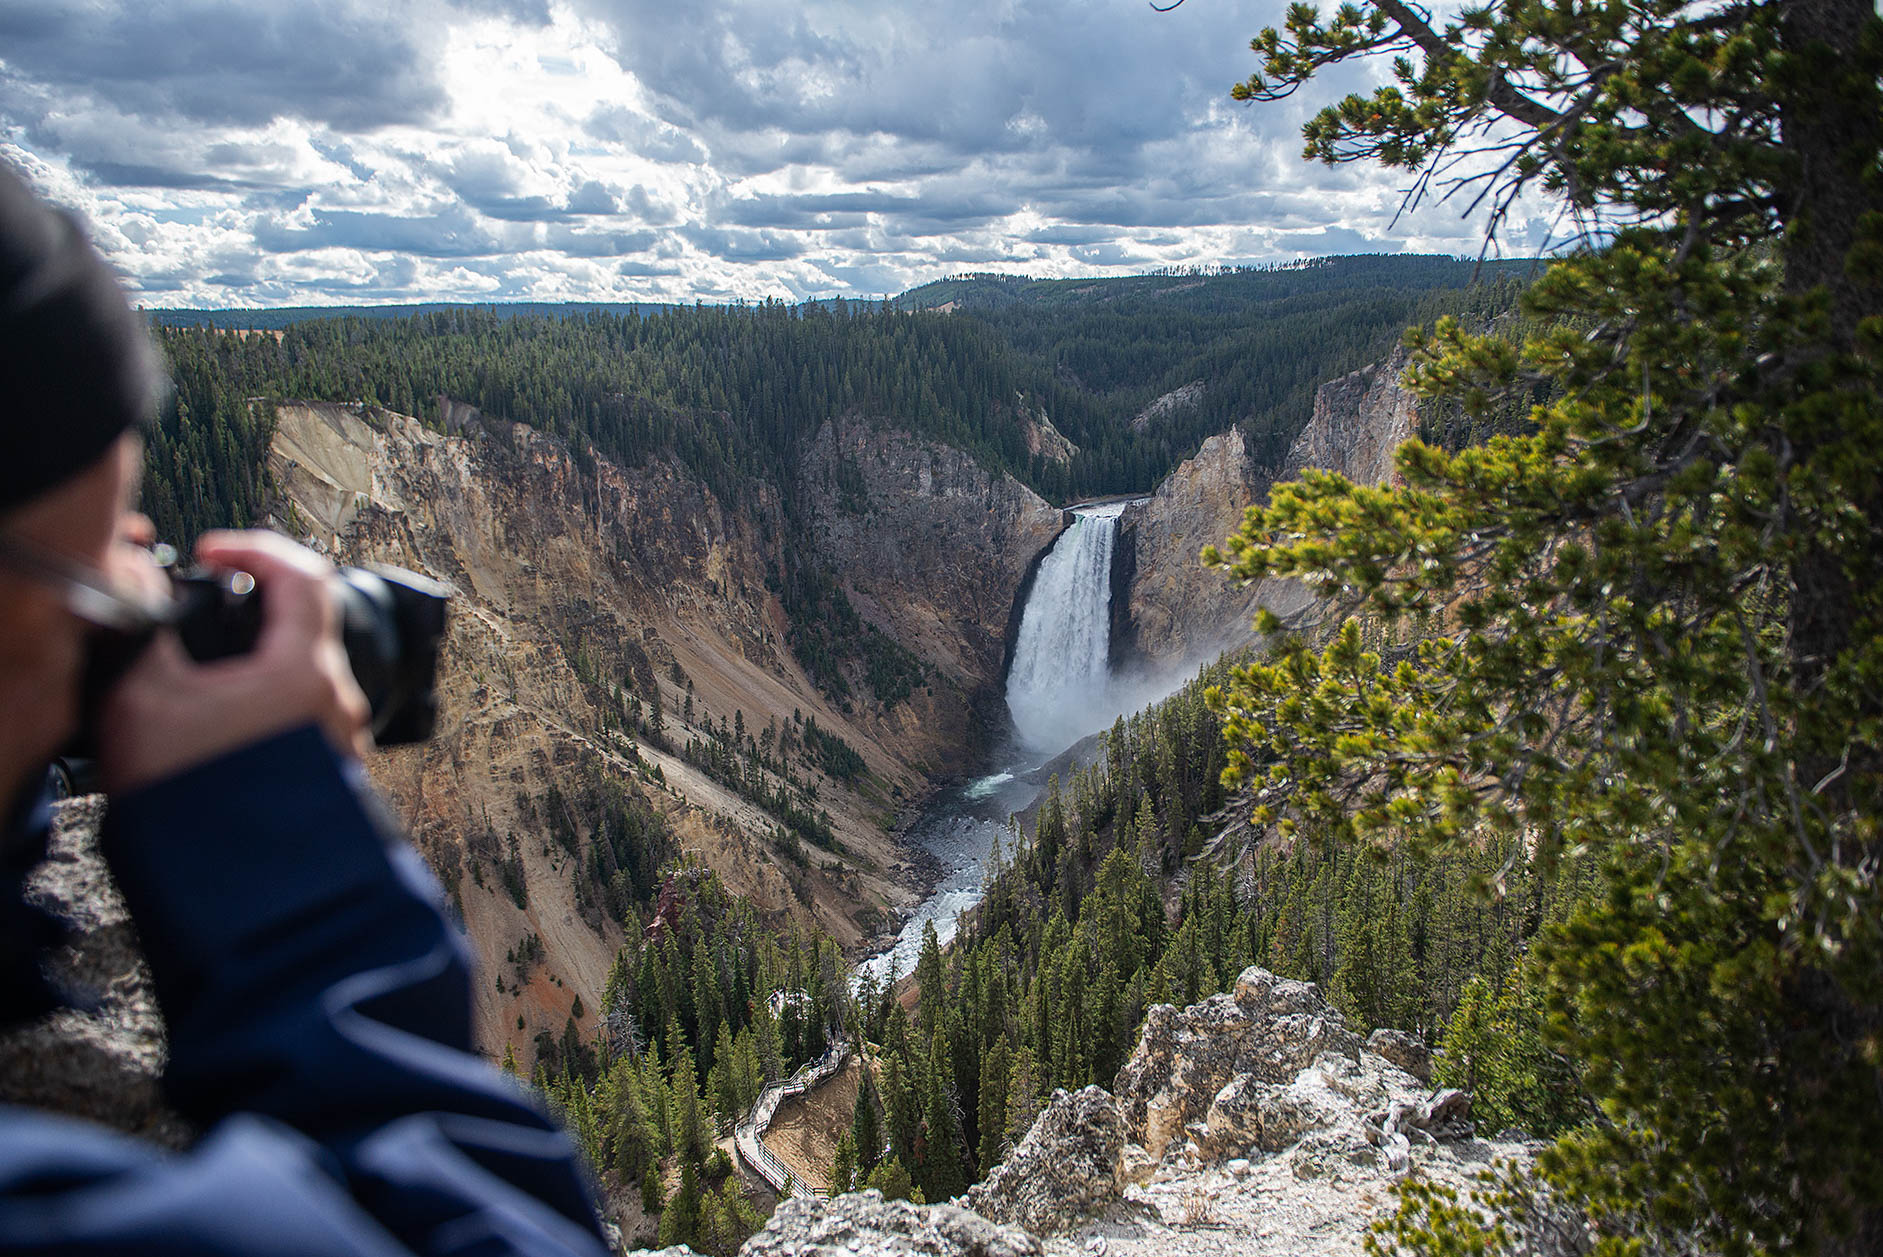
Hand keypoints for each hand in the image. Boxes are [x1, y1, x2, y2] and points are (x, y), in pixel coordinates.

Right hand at [97, 530, 371, 793]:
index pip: (302, 574)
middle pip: (306, 625)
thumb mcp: (143, 700)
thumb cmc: (190, 798)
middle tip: (211, 606)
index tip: (215, 551)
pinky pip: (305, 716)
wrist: (226, 892)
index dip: (255, 547)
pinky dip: (267, 703)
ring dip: (259, 662)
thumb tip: (146, 587)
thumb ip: (147, 632)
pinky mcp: (333, 772)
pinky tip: (225, 722)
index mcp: (304, 671)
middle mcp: (338, 701)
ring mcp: (342, 740)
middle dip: (255, 608)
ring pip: (305, 675)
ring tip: (209, 674)